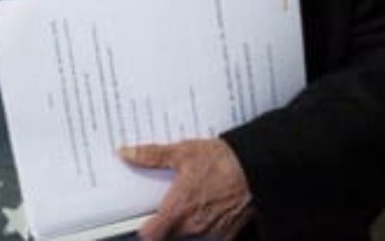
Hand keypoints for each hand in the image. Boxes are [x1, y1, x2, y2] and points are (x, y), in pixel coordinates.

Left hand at [119, 138, 252, 239]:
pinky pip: (211, 237)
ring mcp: (211, 233)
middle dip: (166, 226)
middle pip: (168, 237)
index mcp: (178, 209)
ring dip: (186, 226)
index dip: (145, 228)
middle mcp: (193, 226)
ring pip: (189, 237)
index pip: (150, 235)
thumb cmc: (222, 161)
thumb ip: (152, 156)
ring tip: (191, 205)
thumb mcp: (183, 152)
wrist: (258, 168)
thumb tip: (126, 153)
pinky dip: (207, 228)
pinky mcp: (228, 234)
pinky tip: (209, 209)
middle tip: (168, 207)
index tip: (144, 218)